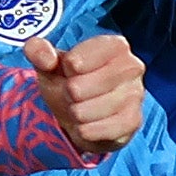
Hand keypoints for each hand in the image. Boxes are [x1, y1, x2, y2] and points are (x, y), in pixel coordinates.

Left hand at [29, 32, 144, 155]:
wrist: (81, 114)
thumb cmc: (69, 82)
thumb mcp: (49, 63)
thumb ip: (39, 51)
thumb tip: (46, 59)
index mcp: (114, 46)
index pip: (80, 58)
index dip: (69, 68)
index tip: (70, 70)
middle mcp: (131, 66)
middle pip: (79, 88)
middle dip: (68, 94)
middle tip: (74, 93)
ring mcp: (136, 94)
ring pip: (87, 111)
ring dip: (76, 113)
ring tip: (80, 107)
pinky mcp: (133, 120)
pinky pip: (101, 130)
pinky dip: (86, 130)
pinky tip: (87, 124)